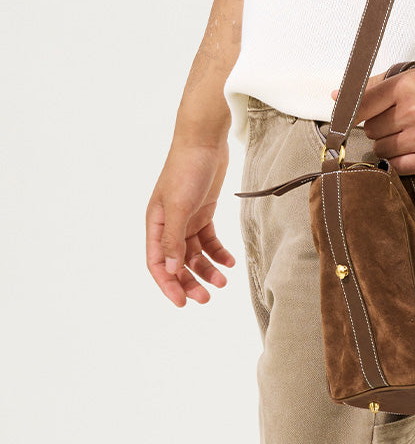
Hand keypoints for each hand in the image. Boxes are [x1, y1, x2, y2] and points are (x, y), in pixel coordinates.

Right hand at [146, 136, 235, 306]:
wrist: (205, 141)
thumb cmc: (186, 169)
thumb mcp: (180, 205)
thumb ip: (174, 238)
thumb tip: (170, 269)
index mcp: (155, 224)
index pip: (157, 263)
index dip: (168, 284)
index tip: (183, 302)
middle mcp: (169, 224)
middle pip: (176, 262)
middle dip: (190, 281)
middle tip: (207, 298)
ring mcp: (187, 219)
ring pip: (195, 254)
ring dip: (207, 269)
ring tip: (223, 281)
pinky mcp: (204, 212)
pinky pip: (209, 240)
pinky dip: (218, 252)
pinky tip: (229, 262)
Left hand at [329, 65, 414, 174]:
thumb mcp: (410, 77)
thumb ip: (373, 87)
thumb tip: (337, 96)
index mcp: (406, 88)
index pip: (361, 106)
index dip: (352, 114)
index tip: (347, 119)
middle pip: (371, 130)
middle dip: (381, 127)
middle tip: (400, 120)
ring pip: (382, 150)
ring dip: (390, 144)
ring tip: (410, 133)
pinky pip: (398, 167)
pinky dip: (401, 160)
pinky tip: (414, 147)